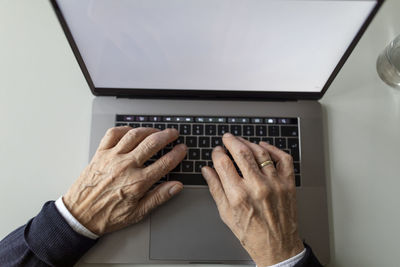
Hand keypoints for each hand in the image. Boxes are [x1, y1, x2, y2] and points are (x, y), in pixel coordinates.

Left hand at [63, 126, 186, 235]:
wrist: (79, 215)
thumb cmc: (107, 216)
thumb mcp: (137, 213)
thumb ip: (159, 197)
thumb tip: (176, 186)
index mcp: (137, 182)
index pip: (164, 163)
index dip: (177, 154)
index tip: (182, 149)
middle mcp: (126, 166)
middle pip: (152, 143)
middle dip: (167, 136)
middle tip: (173, 134)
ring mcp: (112, 158)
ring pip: (135, 135)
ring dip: (149, 130)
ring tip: (157, 131)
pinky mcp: (100, 154)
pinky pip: (113, 134)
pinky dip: (124, 129)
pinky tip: (131, 131)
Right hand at [201, 133, 303, 265]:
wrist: (277, 246)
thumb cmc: (251, 233)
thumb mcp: (226, 213)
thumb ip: (215, 188)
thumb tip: (207, 170)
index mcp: (238, 195)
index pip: (223, 162)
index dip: (217, 153)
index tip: (217, 151)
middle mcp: (257, 187)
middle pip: (242, 152)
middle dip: (231, 141)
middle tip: (227, 138)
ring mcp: (275, 183)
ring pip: (261, 152)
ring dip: (249, 143)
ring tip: (242, 142)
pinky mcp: (288, 183)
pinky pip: (283, 158)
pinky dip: (273, 148)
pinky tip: (264, 146)